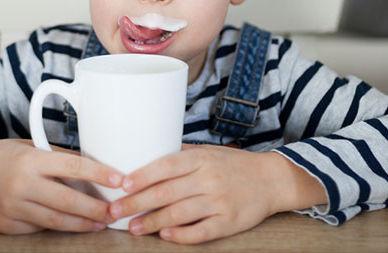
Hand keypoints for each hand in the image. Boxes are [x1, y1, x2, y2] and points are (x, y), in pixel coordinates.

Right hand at [0, 139, 123, 233]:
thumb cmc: (5, 156)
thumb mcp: (32, 146)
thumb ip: (60, 157)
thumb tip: (95, 168)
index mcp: (31, 159)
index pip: (73, 165)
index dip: (100, 174)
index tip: (120, 181)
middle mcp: (21, 184)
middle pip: (68, 200)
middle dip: (96, 209)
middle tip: (115, 212)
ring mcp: (12, 207)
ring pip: (56, 220)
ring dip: (82, 223)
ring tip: (100, 223)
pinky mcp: (7, 225)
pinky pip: (39, 228)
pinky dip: (57, 226)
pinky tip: (72, 224)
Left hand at [107, 144, 325, 243]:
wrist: (272, 180)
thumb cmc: (235, 165)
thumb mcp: (210, 151)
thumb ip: (181, 154)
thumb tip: (147, 152)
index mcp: (202, 158)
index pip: (166, 165)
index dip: (142, 176)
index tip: (122, 184)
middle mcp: (209, 179)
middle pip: (166, 192)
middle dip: (136, 203)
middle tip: (115, 212)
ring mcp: (219, 202)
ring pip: (179, 214)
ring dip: (152, 222)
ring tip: (133, 228)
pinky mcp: (229, 222)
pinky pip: (200, 231)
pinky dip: (181, 235)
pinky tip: (164, 235)